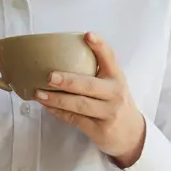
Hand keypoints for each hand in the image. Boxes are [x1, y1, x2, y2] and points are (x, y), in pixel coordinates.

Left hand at [36, 33, 145, 168]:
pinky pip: (75, 118)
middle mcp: (114, 94)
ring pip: (79, 104)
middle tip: (50, 76)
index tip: (88, 35)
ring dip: (57, 99)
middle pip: (89, 85)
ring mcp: (108, 113)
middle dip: (68, 80)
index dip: (99, 46)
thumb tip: (62, 55)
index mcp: (117, 78)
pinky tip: (47, 106)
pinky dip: (58, 112)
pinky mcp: (99, 129)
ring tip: (39, 93)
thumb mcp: (113, 84)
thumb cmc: (115, 103)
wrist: (132, 134)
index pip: (110, 58)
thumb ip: (97, 71)